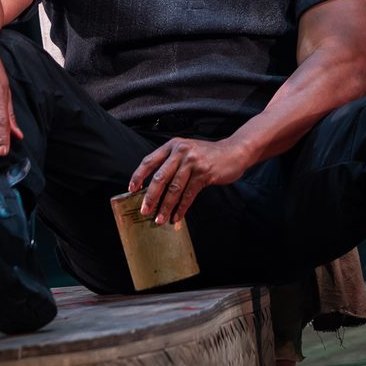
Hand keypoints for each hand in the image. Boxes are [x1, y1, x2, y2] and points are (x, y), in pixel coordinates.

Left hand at [129, 137, 251, 224]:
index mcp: (172, 145)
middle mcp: (181, 152)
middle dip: (150, 197)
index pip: (149, 161)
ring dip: (165, 207)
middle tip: (144, 210)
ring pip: (174, 189)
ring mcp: (193, 162)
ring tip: (159, 219)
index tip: (132, 190)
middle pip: (160, 177)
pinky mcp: (204, 173)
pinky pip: (189, 194)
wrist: (234, 151)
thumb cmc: (207, 155)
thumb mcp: (187, 151)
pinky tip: (177, 217)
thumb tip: (153, 188)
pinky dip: (182, 208)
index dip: (139, 176)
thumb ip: (171, 163)